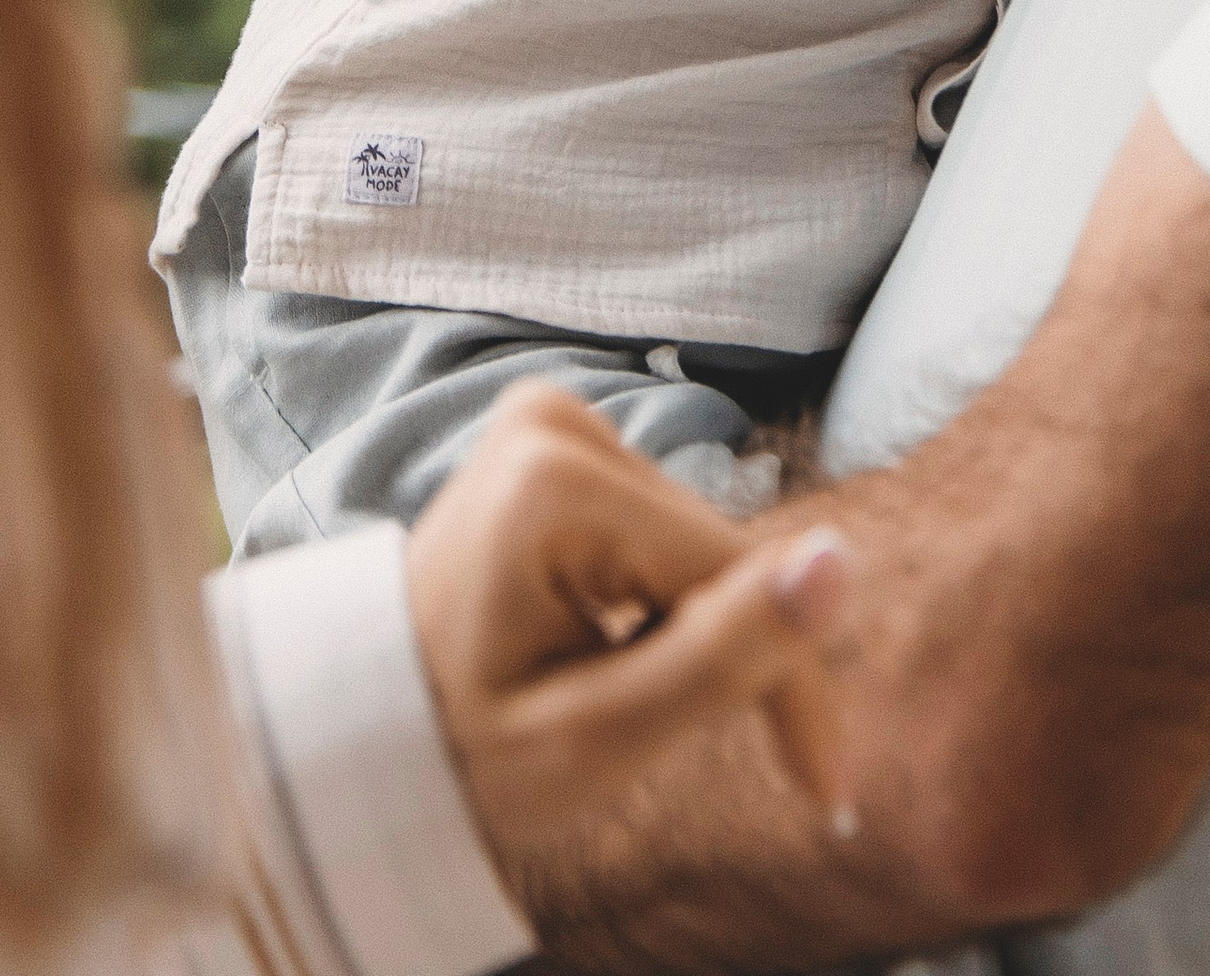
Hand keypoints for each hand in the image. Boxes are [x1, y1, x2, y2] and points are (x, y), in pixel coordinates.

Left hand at [404, 386, 858, 882]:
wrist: (366, 737)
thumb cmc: (466, 756)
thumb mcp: (597, 738)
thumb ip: (722, 658)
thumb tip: (843, 565)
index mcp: (554, 482)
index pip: (730, 571)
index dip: (789, 682)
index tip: (823, 789)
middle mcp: (553, 420)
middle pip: (710, 550)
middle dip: (722, 651)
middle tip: (669, 742)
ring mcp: (548, 421)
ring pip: (692, 541)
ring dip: (688, 626)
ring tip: (616, 691)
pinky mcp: (553, 438)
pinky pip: (655, 525)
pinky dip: (657, 597)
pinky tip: (605, 642)